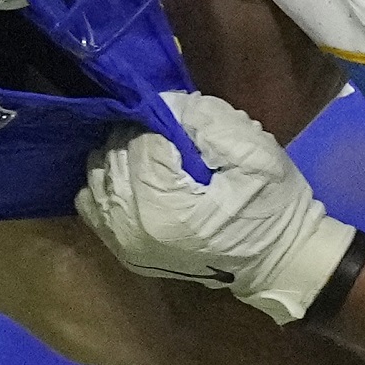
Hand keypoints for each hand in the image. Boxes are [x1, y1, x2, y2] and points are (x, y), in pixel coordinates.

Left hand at [76, 91, 356, 323]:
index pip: (143, 141)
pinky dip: (107, 182)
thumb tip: (166, 103)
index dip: (162, 121)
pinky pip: (90, 202)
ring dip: (121, 155)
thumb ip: (209, 121)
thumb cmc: (272, 207)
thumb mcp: (255, 155)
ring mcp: (122, 242)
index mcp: (167, 207)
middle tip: (170, 133)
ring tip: (154, 154)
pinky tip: (135, 176)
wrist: (275, 262)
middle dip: (139, 135)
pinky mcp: (120, 249)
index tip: (184, 120)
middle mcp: (132, 227)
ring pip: (97, 174)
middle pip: (115, 155)